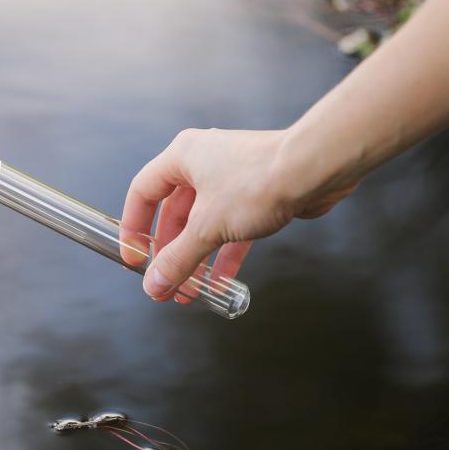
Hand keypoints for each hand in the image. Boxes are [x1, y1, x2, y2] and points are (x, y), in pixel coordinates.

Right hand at [120, 127, 357, 301]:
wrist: (315, 170)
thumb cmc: (258, 182)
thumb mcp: (208, 227)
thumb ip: (178, 259)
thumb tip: (154, 285)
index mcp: (182, 157)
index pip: (142, 193)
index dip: (133, 227)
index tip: (134, 258)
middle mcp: (203, 163)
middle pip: (173, 214)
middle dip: (169, 253)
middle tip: (163, 283)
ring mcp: (230, 178)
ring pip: (203, 224)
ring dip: (195, 259)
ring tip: (188, 292)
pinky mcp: (255, 194)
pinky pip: (230, 229)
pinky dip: (223, 255)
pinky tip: (220, 283)